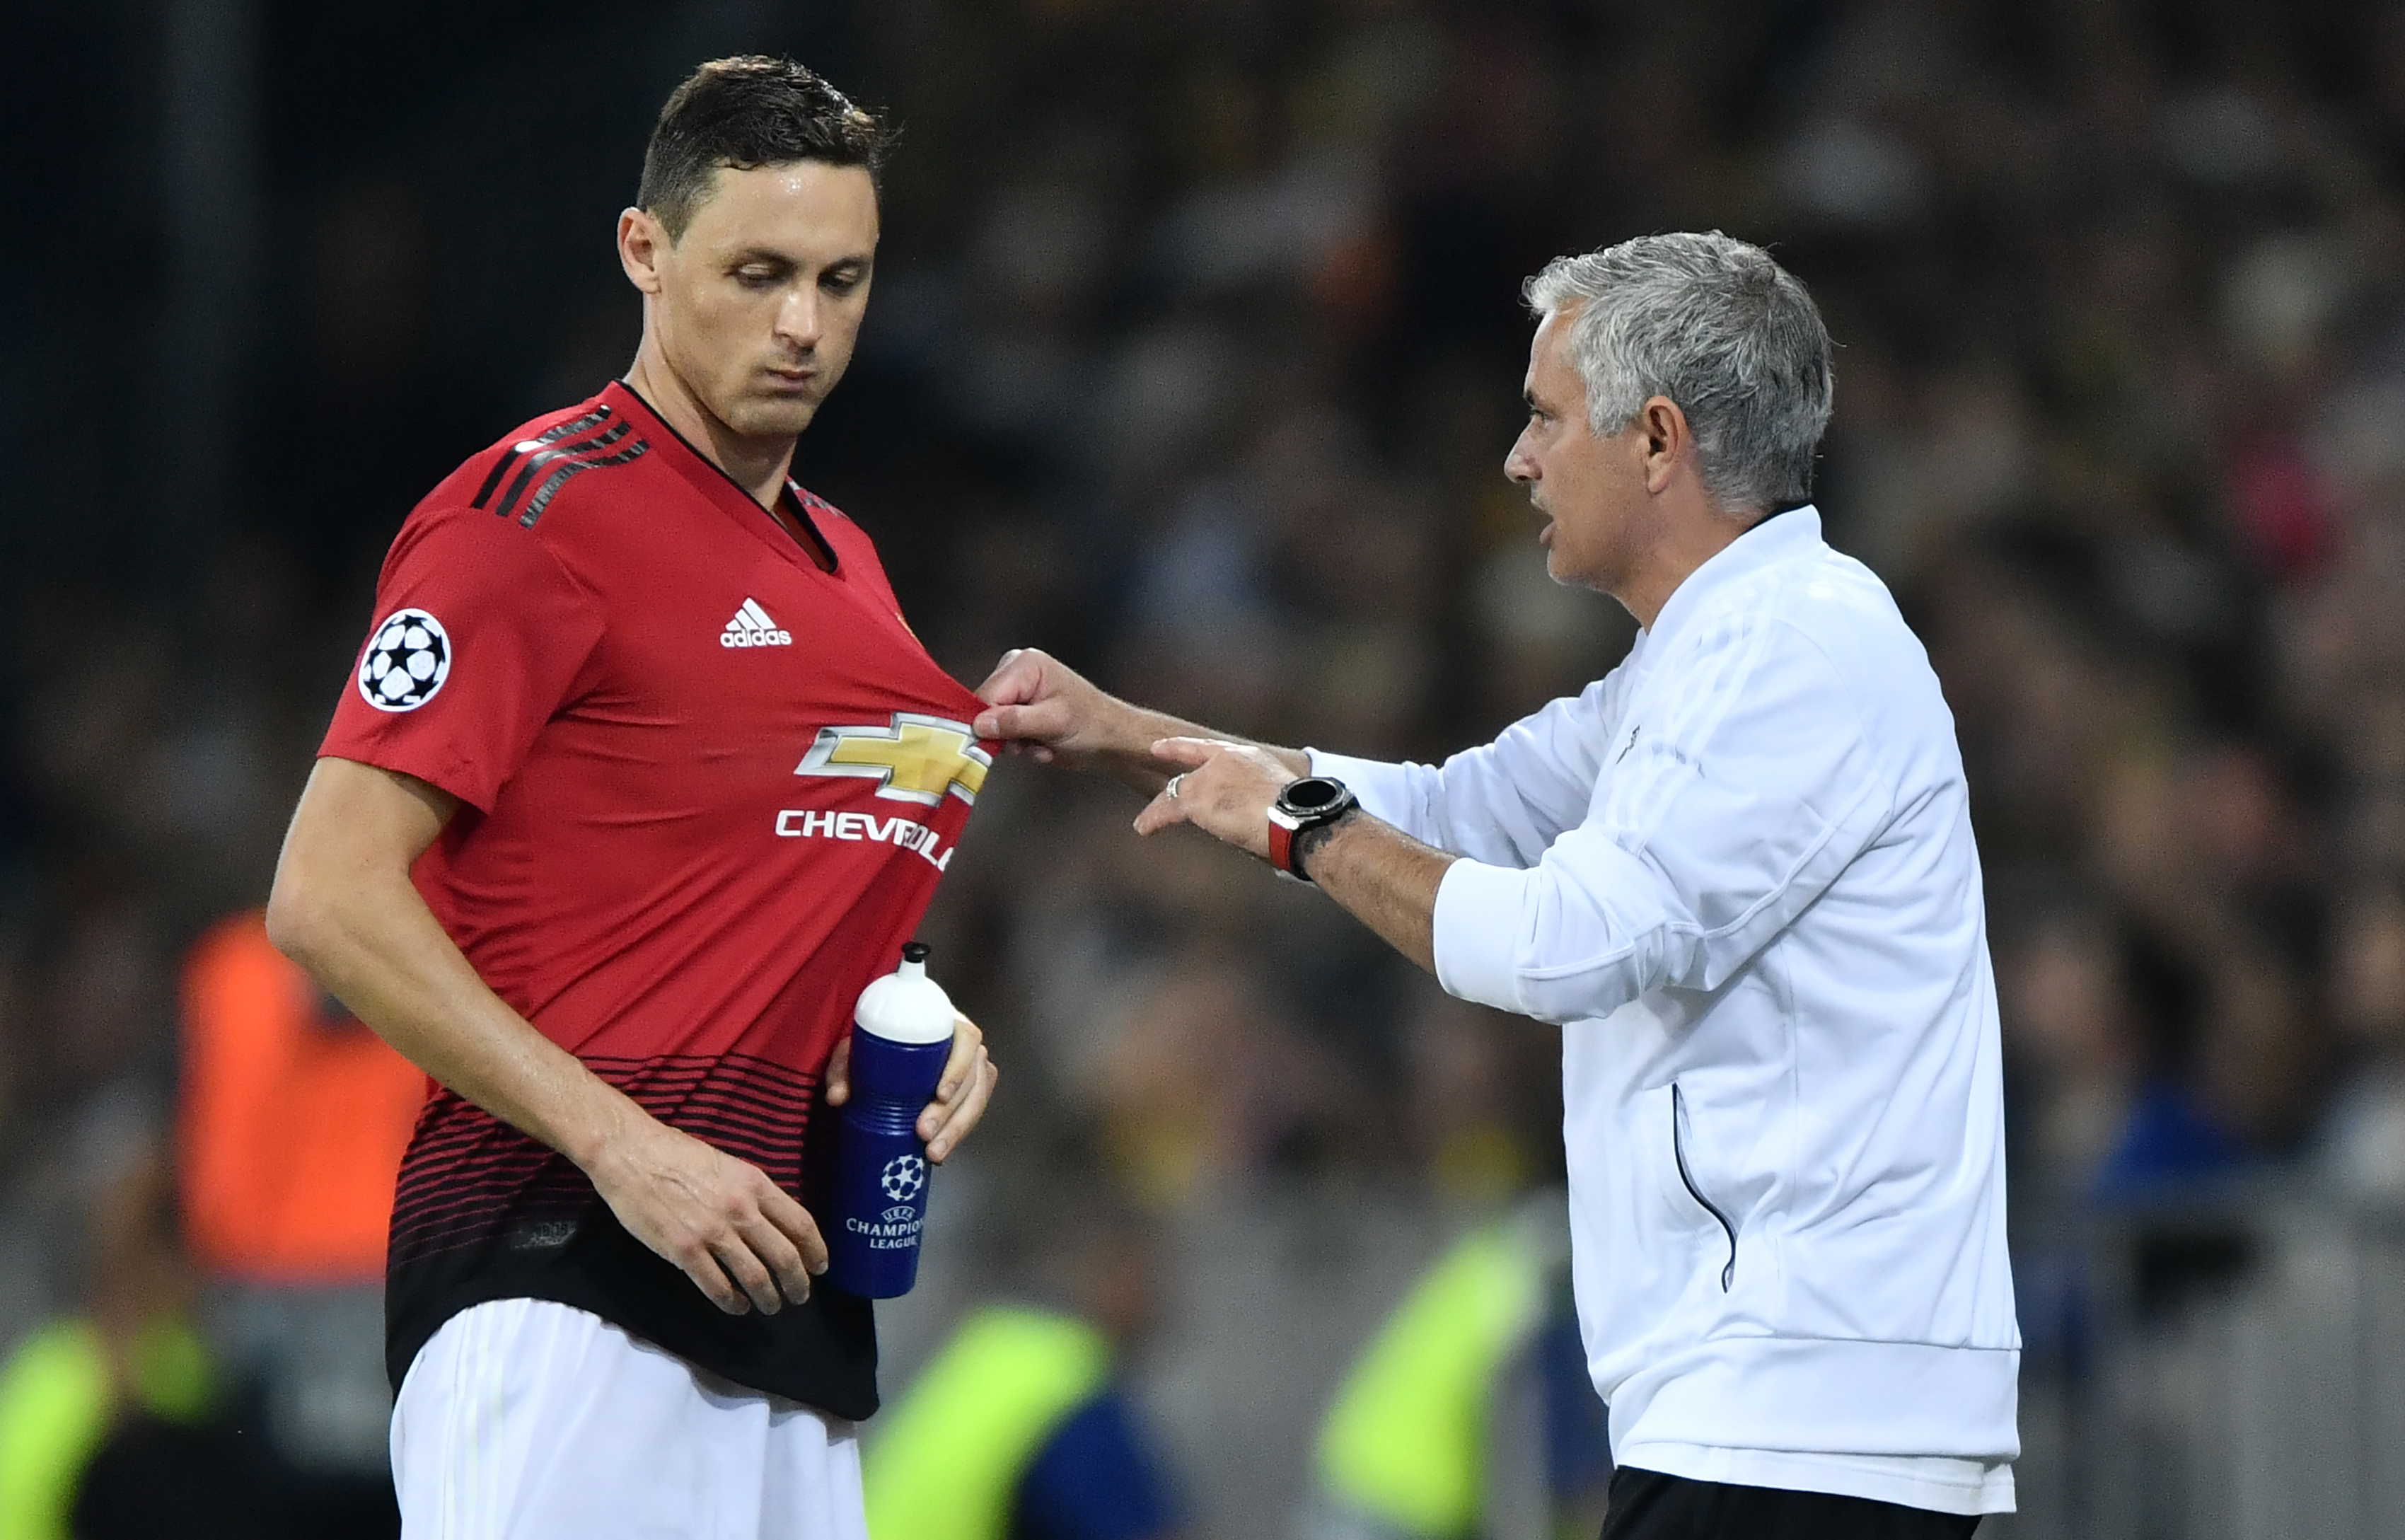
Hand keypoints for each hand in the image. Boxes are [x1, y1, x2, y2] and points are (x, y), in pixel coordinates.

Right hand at [583, 1111, 826, 1315]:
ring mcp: (712, 1232)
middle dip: (797, 1282)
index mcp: (755, 1184)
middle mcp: (741, 1210)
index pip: (801, 1224)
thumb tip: (773, 1222)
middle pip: (784, 1256)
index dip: (816, 1251)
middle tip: (799, 1296)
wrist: (631, 1153)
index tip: (820, 1267)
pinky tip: (737, 1306)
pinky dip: (732, 1302)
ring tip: (771, 1306)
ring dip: (768, 1297)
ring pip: (755, 1276)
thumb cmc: (678, 1154)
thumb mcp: (729, 1165)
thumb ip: (752, 1193)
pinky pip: (716, 1286)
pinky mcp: (683, 1251)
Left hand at [826, 1013, 999, 1162]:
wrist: (888, 1046)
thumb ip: (844, 1068)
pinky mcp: (969, 1091)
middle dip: (950, 1112)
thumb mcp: (857, 1047)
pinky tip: (940, 1151)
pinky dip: (958, 1133)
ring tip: (934, 1152)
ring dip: (957, 1129)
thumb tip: (838, 1096)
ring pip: (976, 1100)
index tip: (940, 1095)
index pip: (967, 1040)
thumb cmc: (879, 1040)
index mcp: (946, 1024)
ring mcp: (971, 1069)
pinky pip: (973, 1112)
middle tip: (924, 1133)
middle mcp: (965, 1045)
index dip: (958, 1069)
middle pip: (972, 1079)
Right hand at [972, 648, 1130, 769]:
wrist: (1112, 740)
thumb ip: (1015, 722)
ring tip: (1044, 744)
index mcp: (1025, 664)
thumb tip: (980, 724)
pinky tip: (1044, 745)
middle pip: (987, 710)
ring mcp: (1018, 691)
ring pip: (994, 725)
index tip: (999, 743)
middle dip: (1008, 734)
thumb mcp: (1053, 723)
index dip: (987, 722)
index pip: (986, 694)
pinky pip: (1005, 733)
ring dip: (1018, 743)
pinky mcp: (1020, 710)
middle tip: (1032, 743)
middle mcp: (1017, 672)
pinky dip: (1023, 745)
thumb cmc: (1093, 724)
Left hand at [1132, 737, 1291, 859]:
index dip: (1180, 748)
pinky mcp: (1197, 800)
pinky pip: (1166, 809)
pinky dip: (1153, 820)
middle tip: (1157, 795)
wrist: (1296, 816)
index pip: (1206, 748)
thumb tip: (1252, 818)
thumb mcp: (1279, 794)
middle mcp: (1224, 761)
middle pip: (1188, 774)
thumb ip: (1258, 796)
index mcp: (1246, 756)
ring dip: (1158, 809)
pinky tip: (1143, 828)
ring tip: (1144, 823)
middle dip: (1170, 787)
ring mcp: (1208, 778)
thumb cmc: (1298, 815)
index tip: (1160, 746)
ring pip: (1174, 792)